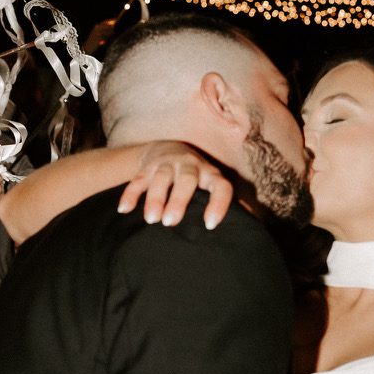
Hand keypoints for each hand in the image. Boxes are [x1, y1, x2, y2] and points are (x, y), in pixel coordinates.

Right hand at [118, 142, 235, 229]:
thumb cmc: (197, 177)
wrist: (166, 149)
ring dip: (155, 198)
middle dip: (179, 200)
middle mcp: (190, 166)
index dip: (218, 204)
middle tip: (171, 223)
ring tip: (151, 220)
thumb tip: (250, 221)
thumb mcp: (211, 184)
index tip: (210, 225)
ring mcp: (167, 164)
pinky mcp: (147, 167)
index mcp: (210, 173)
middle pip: (187, 180)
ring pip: (162, 178)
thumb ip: (224, 201)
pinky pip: (138, 179)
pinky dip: (130, 194)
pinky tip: (124, 210)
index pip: (220, 186)